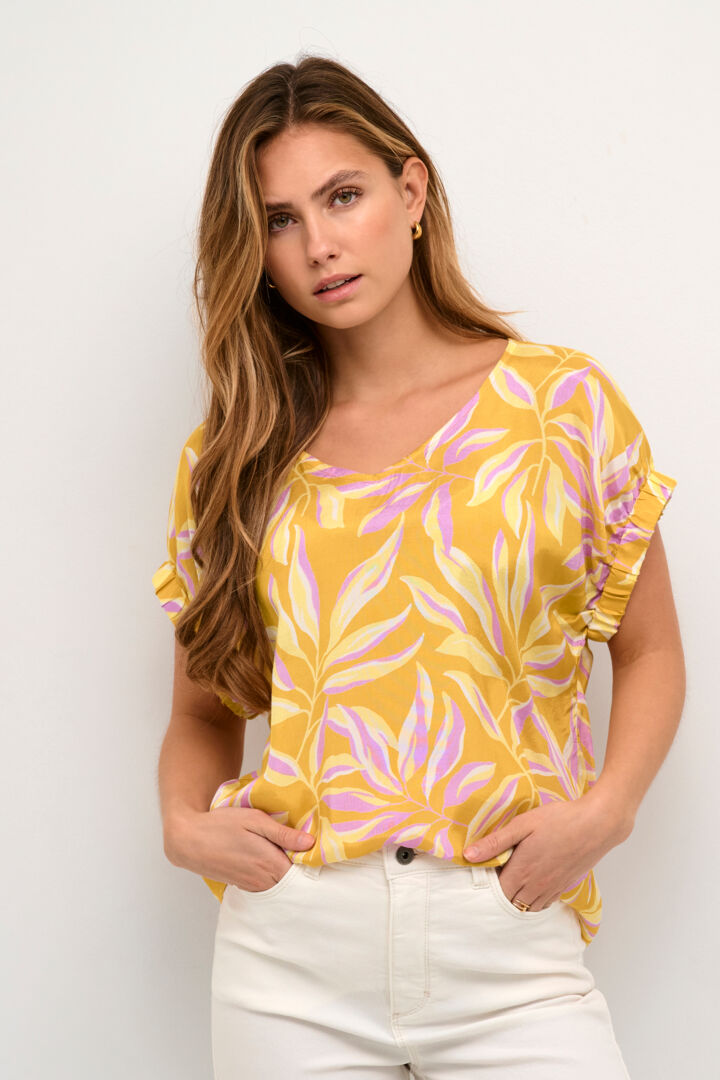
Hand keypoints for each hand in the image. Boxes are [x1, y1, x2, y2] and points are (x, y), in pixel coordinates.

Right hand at [164, 806, 315, 892]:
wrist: (188, 840)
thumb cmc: (221, 825)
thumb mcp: (254, 820)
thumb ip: (283, 833)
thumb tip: (310, 843)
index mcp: (269, 864)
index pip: (303, 871)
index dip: (310, 859)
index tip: (312, 846)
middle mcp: (263, 881)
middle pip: (293, 879)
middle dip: (299, 866)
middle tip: (301, 846)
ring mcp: (253, 887)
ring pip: (280, 883)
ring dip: (285, 870)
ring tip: (284, 850)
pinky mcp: (243, 887)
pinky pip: (266, 885)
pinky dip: (271, 875)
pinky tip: (268, 858)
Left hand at [462, 791, 632, 910]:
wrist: (598, 825)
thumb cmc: (560, 820)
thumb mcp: (523, 825)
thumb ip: (496, 842)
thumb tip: (468, 855)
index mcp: (522, 871)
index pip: (496, 892)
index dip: (487, 884)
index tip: (484, 870)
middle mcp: (536, 886)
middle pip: (510, 902)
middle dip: (500, 893)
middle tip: (497, 874)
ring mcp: (552, 889)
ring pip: (528, 906)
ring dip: (517, 898)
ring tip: (512, 879)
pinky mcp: (565, 887)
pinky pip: (544, 903)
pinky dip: (534, 899)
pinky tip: (532, 884)